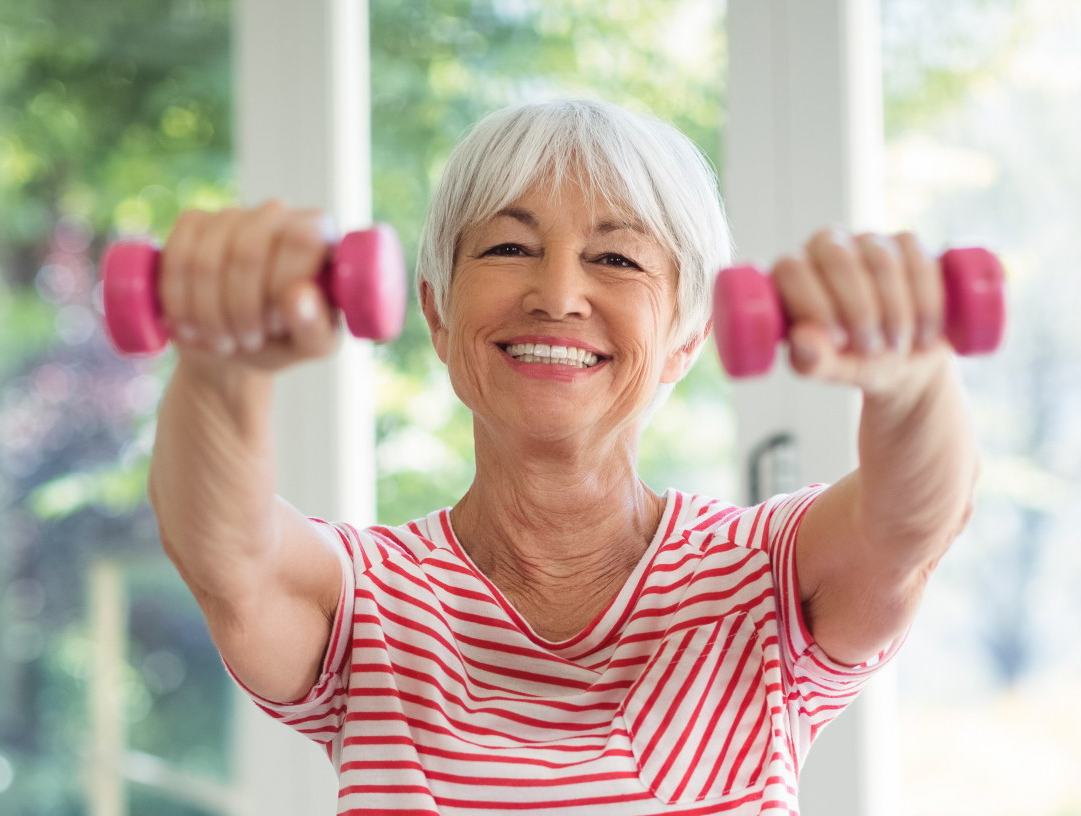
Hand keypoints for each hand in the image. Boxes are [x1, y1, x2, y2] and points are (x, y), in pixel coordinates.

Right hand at [159, 200, 339, 371]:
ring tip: (223, 341)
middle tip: (248, 341)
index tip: (275, 324)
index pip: (300, 240)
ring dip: (209, 313)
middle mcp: (278, 214)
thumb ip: (314, 325)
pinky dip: (180, 301)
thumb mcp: (311, 345)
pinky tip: (192, 325)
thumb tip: (298, 295)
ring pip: (207, 260)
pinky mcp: (192, 224)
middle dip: (241, 308)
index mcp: (319, 233)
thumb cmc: (285, 341)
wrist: (236, 346)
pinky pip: (176, 257)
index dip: (280, 287)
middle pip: (249, 251)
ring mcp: (232, 214)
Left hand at [772, 228, 948, 395]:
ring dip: (894, 312)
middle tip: (871, 349)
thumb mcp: (832, 369)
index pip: (792, 269)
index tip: (838, 340)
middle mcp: (826, 246)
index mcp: (793, 272)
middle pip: (838, 259)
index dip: (814, 304)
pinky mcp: (908, 243)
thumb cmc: (855, 361)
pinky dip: (925, 305)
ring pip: (882, 261)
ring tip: (895, 347)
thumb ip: (812, 360)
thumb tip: (802, 340)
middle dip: (859, 311)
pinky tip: (923, 335)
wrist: (907, 361)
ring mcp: (868, 240)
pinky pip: (919, 263)